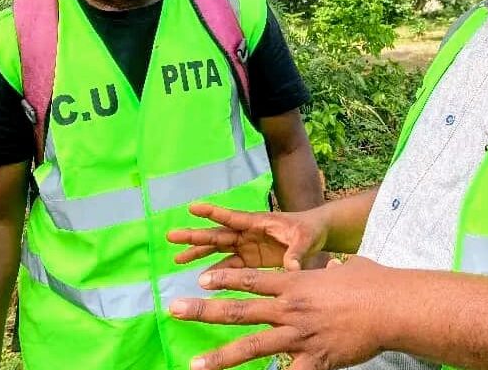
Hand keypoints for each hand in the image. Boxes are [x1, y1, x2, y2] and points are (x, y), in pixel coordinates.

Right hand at [167, 203, 327, 270]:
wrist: (316, 236)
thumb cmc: (310, 231)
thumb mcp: (305, 239)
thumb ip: (297, 253)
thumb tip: (292, 268)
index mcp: (258, 222)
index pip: (232, 217)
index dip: (213, 212)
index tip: (192, 207)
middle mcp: (248, 233)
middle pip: (217, 233)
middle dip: (195, 235)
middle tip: (171, 236)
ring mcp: (248, 246)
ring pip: (218, 249)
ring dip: (199, 253)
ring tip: (176, 260)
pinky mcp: (251, 259)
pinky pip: (230, 265)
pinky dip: (216, 272)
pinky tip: (202, 280)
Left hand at [170, 256, 390, 369]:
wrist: (390, 305)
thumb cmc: (372, 283)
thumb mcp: (346, 269)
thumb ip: (330, 270)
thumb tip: (332, 266)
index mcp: (295, 284)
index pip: (251, 279)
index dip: (224, 280)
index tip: (200, 280)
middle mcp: (290, 308)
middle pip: (239, 310)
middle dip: (203, 311)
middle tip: (174, 309)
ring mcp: (299, 335)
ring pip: (252, 346)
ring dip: (220, 357)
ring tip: (194, 364)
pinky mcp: (314, 359)